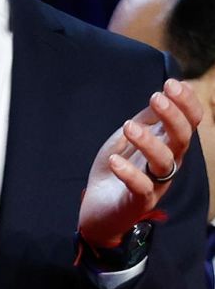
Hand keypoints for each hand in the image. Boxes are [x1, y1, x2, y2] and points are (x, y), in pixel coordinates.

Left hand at [78, 79, 201, 247]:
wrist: (99, 205)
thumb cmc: (119, 166)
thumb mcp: (131, 136)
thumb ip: (148, 117)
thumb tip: (167, 90)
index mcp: (167, 144)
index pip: (188, 123)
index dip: (186, 104)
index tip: (172, 83)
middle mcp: (167, 163)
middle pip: (182, 140)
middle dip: (173, 117)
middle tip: (157, 97)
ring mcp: (155, 183)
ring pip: (165, 163)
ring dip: (149, 142)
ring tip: (129, 126)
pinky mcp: (139, 201)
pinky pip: (141, 188)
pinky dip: (130, 173)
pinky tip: (116, 161)